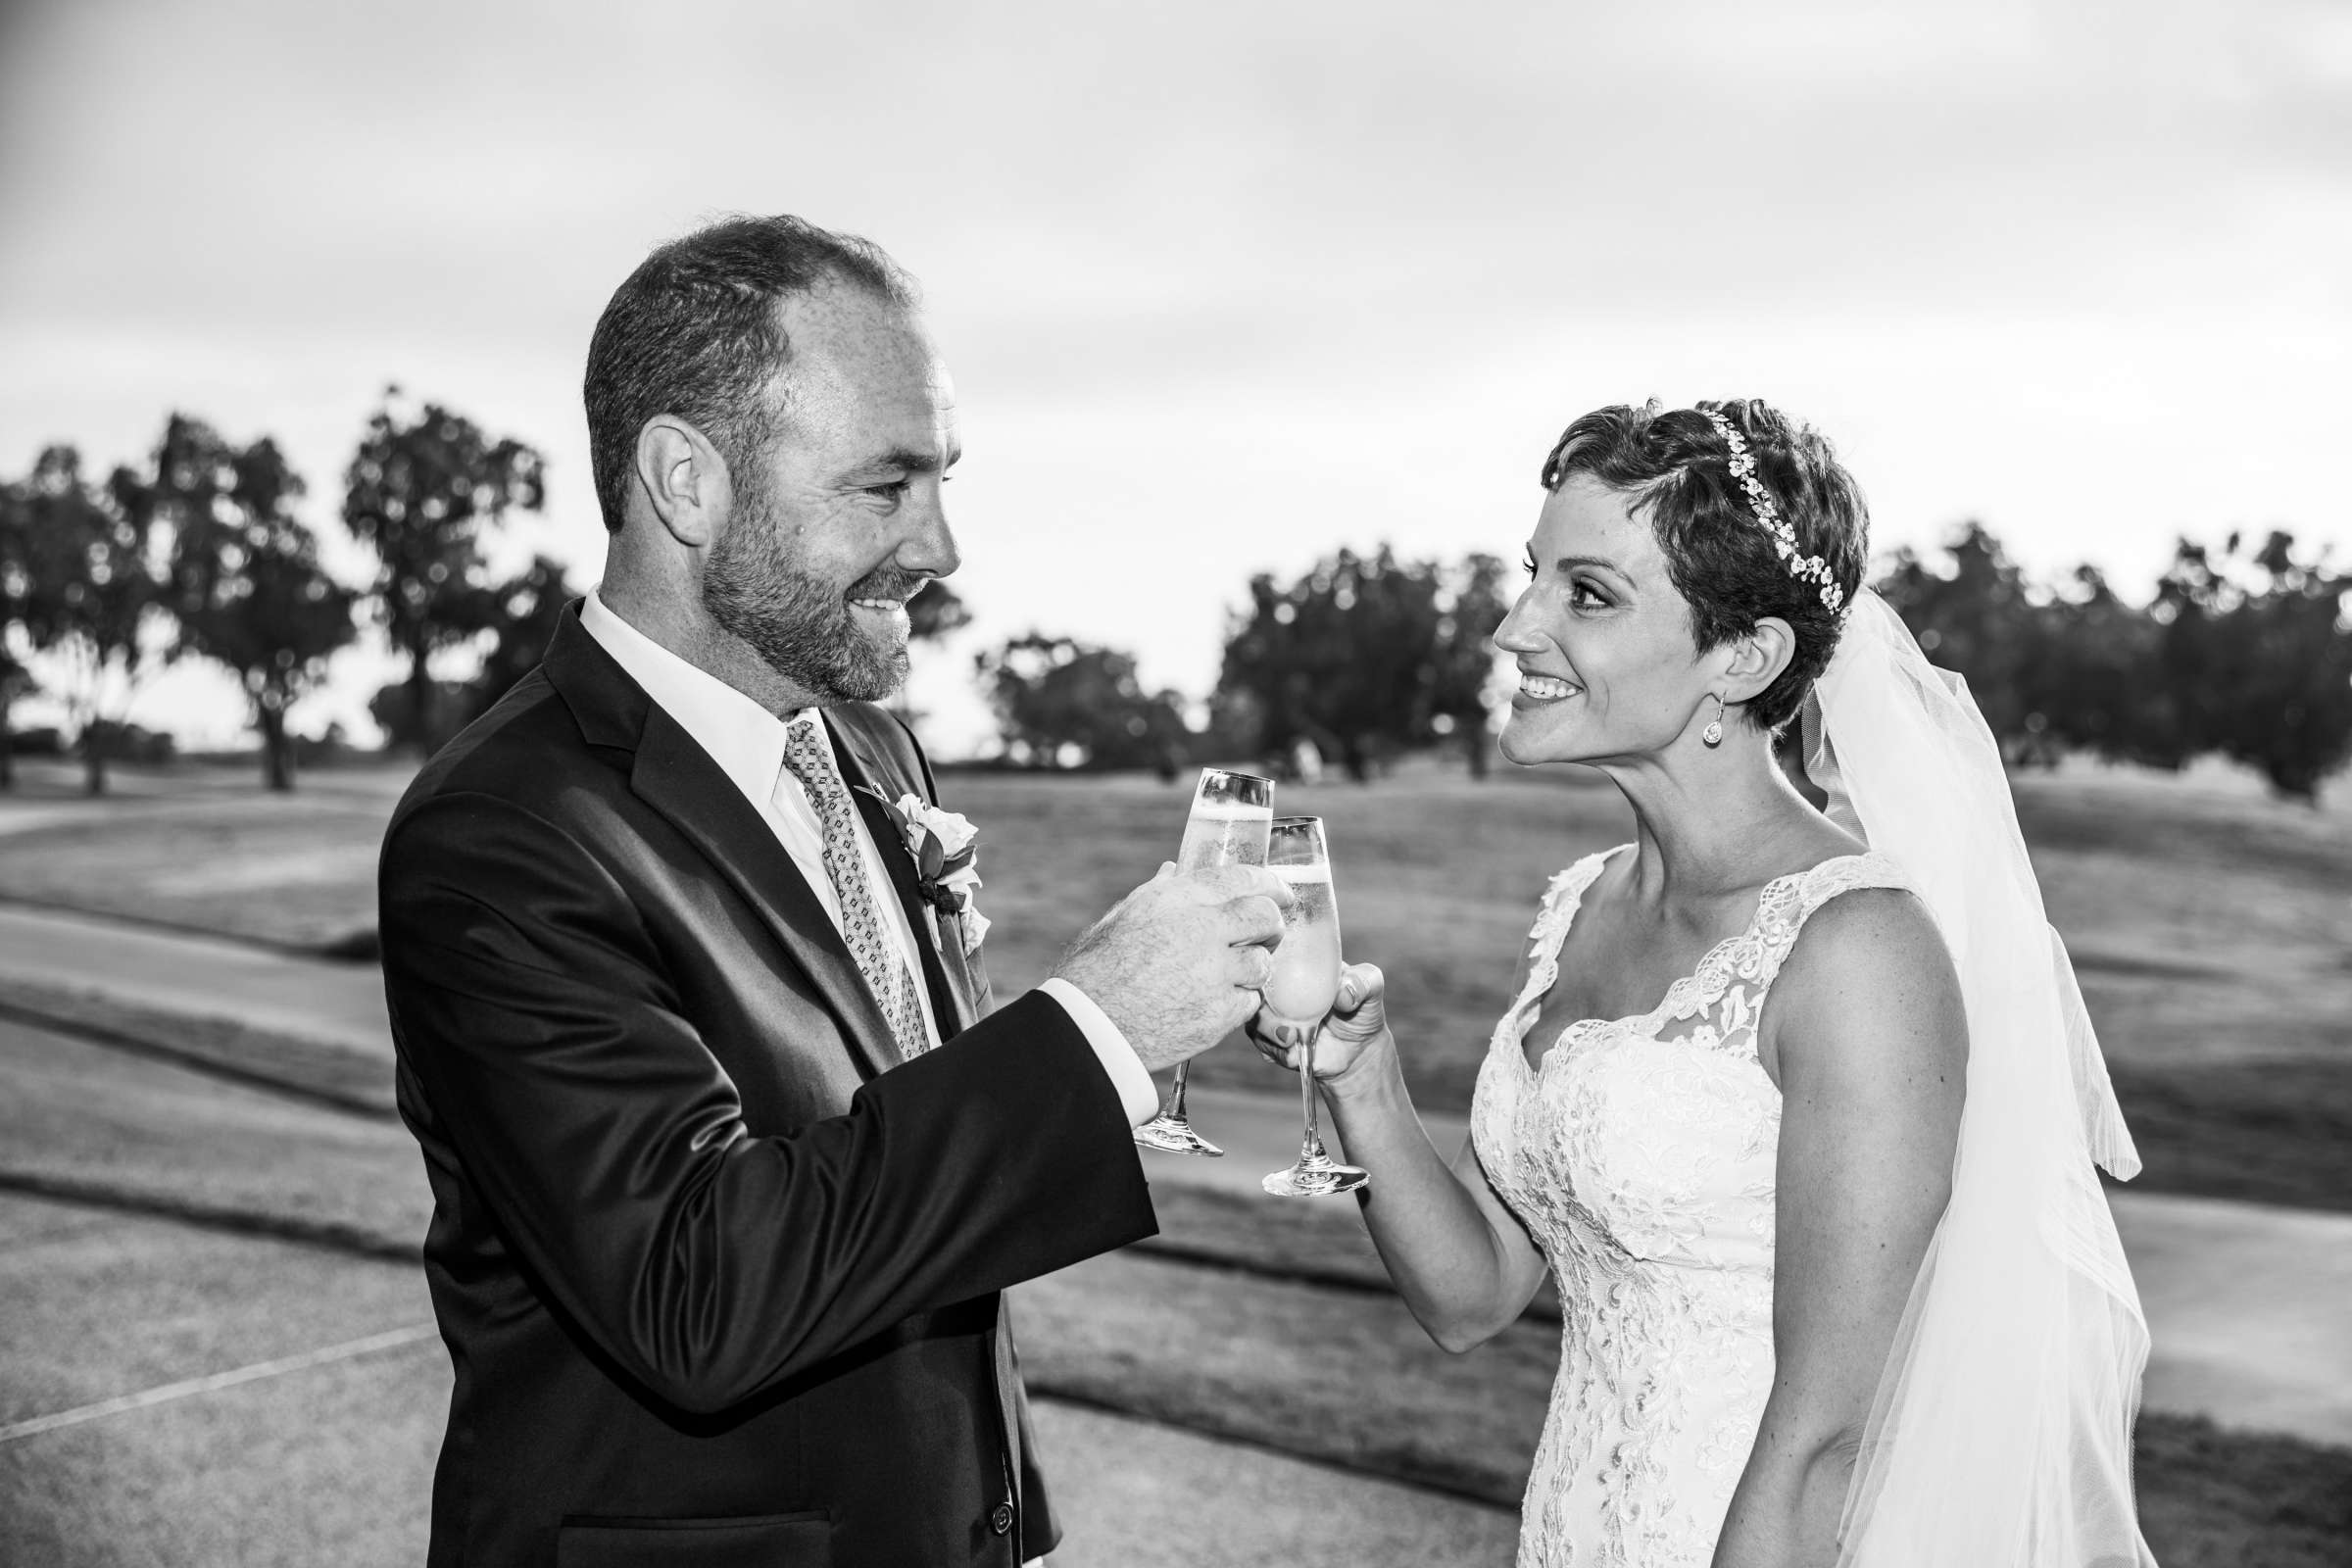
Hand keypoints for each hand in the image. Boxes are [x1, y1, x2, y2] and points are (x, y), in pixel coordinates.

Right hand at [1051, 862, 1293, 1073]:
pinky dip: (1239, 1001)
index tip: (1279, 892)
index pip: (1242, 879)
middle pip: (1265, 917)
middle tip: (1266, 933)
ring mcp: (1215, 974)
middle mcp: (1202, 930)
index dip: (1269, 884)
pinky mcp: (1219, 1014)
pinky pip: (1249, 1002)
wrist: (1089, 1027)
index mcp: (1178, 899)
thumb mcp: (1121, 917)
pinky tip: (1216, 1001)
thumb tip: (1172, 871)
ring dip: (1253, 967)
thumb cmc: (1095, 970)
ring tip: (1230, 973)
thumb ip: (1155, 892)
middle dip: (1272, 924)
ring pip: (1262, 963)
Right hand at [1246, 962, 1395, 1090]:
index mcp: (1296, 964)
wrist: (1361, 1051)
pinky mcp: (1273, 1043)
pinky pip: (1262, 1045)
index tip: (1269, 970)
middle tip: (1284, 1022)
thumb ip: (1363, 981)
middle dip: (1262, 1003)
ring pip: (1253, 1019)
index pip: (1269, 954)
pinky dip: (1276, 1051)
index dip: (1261, 959)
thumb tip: (1343, 995)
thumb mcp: (1371, 986)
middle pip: (1252, 988)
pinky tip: (1294, 1053)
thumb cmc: (1363, 1008)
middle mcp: (1278, 989)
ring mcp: (1273, 1016)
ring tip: (1291, 1039)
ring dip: (1267, 1031)